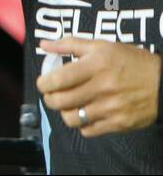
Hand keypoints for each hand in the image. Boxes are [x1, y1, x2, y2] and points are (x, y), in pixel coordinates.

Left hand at [37, 38, 161, 136]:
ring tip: (69, 105)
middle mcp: (102, 88)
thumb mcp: (103, 46)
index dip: (44, 83)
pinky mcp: (119, 124)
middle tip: (53, 95)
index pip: (58, 80)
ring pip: (72, 119)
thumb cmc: (131, 61)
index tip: (44, 83)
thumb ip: (70, 44)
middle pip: (60, 101)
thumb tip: (44, 44)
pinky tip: (86, 114)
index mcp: (96, 65)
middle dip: (50, 99)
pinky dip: (82, 124)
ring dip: (65, 113)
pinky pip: (88, 131)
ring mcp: (111, 108)